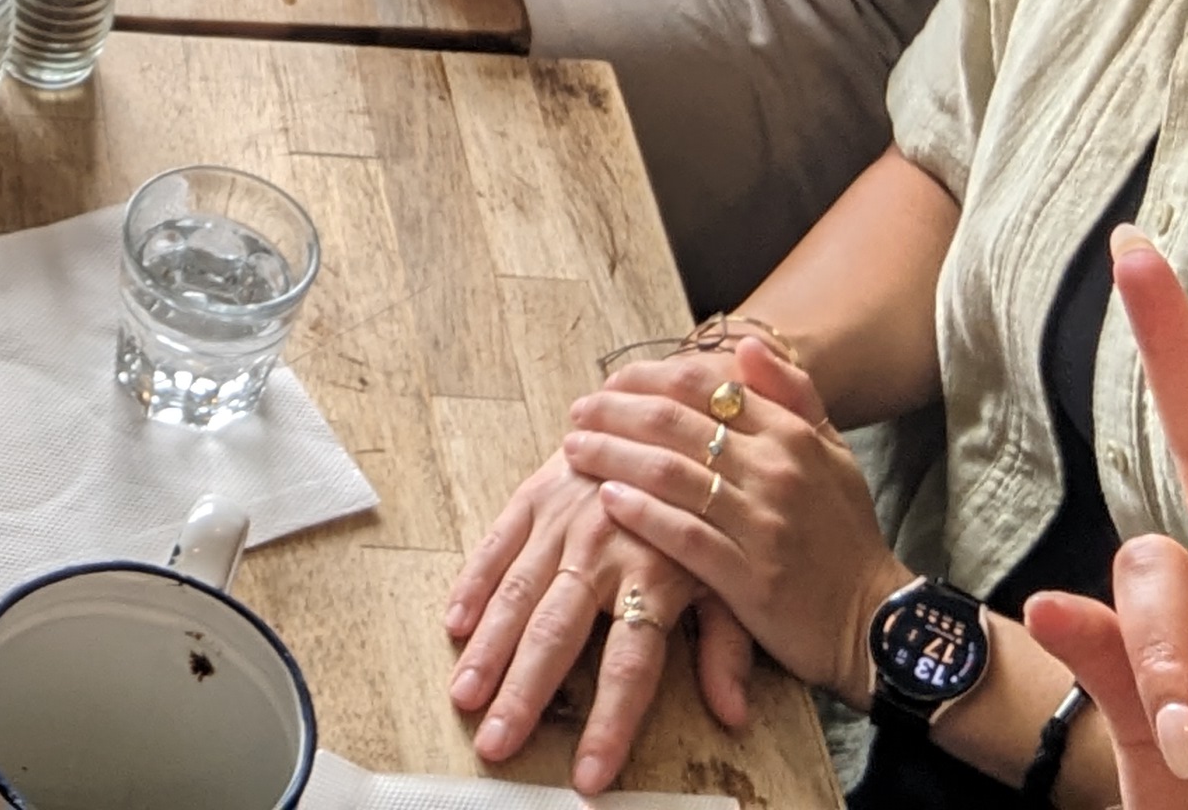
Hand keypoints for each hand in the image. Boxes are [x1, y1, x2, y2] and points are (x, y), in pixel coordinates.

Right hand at [444, 446, 738, 790]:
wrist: (680, 414)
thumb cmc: (707, 506)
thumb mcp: (731, 574)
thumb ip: (727, 645)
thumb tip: (734, 715)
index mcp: (657, 573)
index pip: (632, 666)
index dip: (610, 724)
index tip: (589, 775)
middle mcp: (605, 548)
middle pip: (559, 633)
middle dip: (524, 692)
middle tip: (496, 740)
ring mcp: (565, 519)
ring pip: (518, 592)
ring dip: (487, 647)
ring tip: (463, 695)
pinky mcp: (536, 493)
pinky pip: (498, 542)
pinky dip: (473, 583)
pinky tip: (453, 623)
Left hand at [580, 335, 902, 712]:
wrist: (875, 621)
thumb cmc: (844, 535)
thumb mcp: (833, 454)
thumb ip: (793, 396)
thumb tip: (745, 346)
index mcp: (792, 435)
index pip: (704, 385)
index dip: (648, 378)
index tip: (611, 382)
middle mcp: (776, 470)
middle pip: (674, 423)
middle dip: (615, 413)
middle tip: (578, 412)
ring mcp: (761, 524)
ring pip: (670, 474)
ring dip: (613, 456)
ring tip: (574, 449)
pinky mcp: (748, 577)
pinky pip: (682, 536)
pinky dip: (641, 514)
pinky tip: (607, 500)